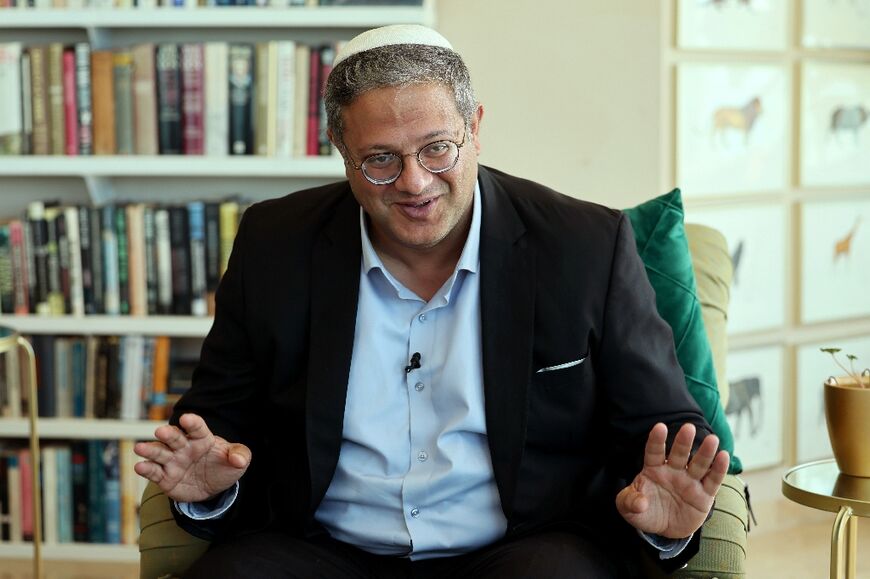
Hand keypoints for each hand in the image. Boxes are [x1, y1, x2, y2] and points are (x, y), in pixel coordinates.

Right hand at [133, 413, 251, 502]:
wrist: (213, 486)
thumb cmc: (224, 466)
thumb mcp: (239, 460)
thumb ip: (241, 455)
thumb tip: (238, 459)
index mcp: (202, 438)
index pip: (197, 428)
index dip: (193, 423)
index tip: (188, 418)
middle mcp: (184, 447)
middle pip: (174, 438)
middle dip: (168, 434)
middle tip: (161, 431)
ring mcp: (173, 461)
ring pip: (160, 453)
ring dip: (150, 450)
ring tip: (140, 448)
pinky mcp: (165, 477)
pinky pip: (154, 472)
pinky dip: (146, 469)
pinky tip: (139, 466)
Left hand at [615, 422, 728, 538]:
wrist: (664, 528)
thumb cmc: (645, 511)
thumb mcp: (629, 508)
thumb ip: (629, 502)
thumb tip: (640, 504)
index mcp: (654, 469)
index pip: (654, 452)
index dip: (657, 440)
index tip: (660, 427)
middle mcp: (673, 471)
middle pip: (679, 454)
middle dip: (683, 442)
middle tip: (689, 428)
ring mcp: (689, 481)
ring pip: (698, 464)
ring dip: (706, 453)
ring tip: (712, 439)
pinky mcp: (704, 495)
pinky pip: (712, 481)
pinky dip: (718, 469)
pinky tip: (723, 456)